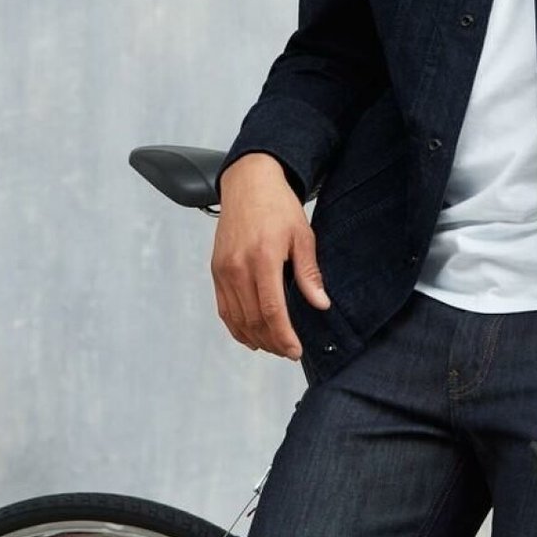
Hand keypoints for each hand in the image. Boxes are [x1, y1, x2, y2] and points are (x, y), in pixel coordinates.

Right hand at [210, 153, 330, 359]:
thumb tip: (321, 304)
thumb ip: (309, 273)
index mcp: (262, 258)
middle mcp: (238, 267)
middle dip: (272, 342)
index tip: (295, 351)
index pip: (271, 310)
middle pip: (253, 319)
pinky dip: (236, 327)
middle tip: (289, 352)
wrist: (248, 184)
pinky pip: (224, 308)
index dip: (284, 336)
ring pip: (236, 318)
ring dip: (255, 338)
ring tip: (274, 347)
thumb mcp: (303, 236)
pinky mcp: (216, 270)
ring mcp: (223, 270)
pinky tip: (251, 336)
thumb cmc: (278, 207)